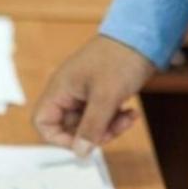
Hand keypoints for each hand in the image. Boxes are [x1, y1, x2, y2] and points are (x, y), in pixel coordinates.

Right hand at [32, 35, 155, 156]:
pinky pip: (102, 117)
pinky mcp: (101, 94)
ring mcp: (85, 94)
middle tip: (113, 129)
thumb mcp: (105, 97)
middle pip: (70, 128)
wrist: (144, 36)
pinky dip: (116, 120)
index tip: (84, 142)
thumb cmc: (120, 57)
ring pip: (89, 125)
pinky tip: (131, 112)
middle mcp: (68, 93)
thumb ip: (91, 127)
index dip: (60, 138)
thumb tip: (80, 152)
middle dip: (93, 134)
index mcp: (60, 89)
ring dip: (109, 128)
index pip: (43, 123)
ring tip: (127, 117)